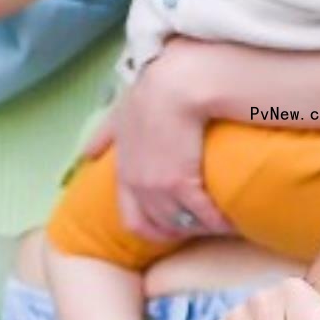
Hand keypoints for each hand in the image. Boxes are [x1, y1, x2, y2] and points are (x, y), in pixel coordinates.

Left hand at [110, 43, 235, 239]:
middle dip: (183, 230)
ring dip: (203, 227)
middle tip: (204, 226)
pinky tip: (232, 221)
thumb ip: (103, 136)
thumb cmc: (147, 96)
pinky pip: (203, 215)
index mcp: (124, 176)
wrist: (170, 88)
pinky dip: (219, 222)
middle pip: (161, 226)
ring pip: (183, 223)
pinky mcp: (182, 183)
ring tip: (221, 225)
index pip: (133, 221)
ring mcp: (158, 189)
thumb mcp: (117, 117)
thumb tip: (87, 154)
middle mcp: (138, 188)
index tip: (173, 229)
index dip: (154, 231)